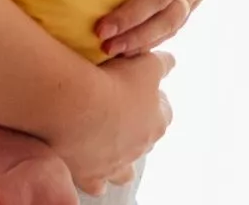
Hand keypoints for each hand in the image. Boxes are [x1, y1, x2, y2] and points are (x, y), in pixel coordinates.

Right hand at [44, 50, 174, 193]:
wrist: (77, 104)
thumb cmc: (114, 82)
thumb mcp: (147, 64)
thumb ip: (162, 64)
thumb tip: (171, 62)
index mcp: (157, 123)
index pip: (164, 113)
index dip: (153, 100)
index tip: (138, 89)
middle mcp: (140, 148)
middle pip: (144, 141)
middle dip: (134, 128)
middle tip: (116, 110)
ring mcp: (116, 166)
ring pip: (125, 172)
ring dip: (119, 159)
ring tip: (105, 144)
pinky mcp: (91, 176)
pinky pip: (97, 186)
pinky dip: (95, 177)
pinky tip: (87, 164)